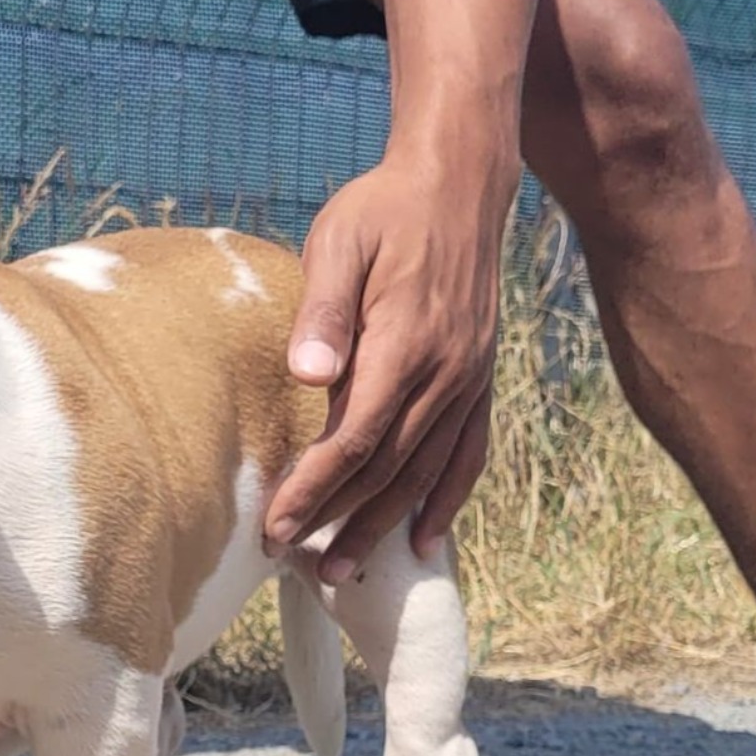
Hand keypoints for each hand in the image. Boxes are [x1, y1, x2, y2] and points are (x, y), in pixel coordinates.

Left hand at [263, 154, 509, 582]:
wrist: (458, 183)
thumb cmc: (381, 211)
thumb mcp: (339, 244)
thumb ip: (322, 312)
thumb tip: (306, 373)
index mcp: (404, 344)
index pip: (353, 438)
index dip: (314, 489)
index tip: (276, 526)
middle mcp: (445, 373)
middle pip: (387, 468)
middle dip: (338, 521)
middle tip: (296, 564)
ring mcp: (469, 380)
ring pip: (425, 472)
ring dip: (384, 526)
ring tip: (344, 572)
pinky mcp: (480, 379)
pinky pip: (468, 454)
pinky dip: (447, 500)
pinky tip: (424, 540)